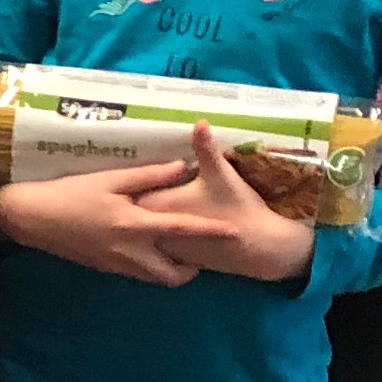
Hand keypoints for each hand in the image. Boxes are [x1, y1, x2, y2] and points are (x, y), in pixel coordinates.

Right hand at [0, 161, 201, 284]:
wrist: (31, 218)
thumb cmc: (70, 193)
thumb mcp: (109, 179)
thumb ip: (148, 176)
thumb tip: (182, 167)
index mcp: (133, 226)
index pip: (181, 231)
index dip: (211, 231)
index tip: (235, 232)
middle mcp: (129, 252)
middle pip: (172, 275)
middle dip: (191, 270)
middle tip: (198, 254)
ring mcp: (116, 264)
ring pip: (155, 279)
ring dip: (171, 270)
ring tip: (176, 252)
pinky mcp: (105, 268)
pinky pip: (137, 273)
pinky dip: (150, 266)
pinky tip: (146, 248)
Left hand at [139, 122, 318, 284]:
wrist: (260, 247)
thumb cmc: (239, 207)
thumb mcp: (221, 174)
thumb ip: (205, 148)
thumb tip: (199, 121)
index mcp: (160, 205)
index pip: (128, 192)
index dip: (125, 184)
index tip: (121, 176)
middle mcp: (155, 230)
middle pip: (130, 213)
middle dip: (129, 202)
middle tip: (128, 189)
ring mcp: (164, 248)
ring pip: (141, 232)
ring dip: (140, 221)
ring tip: (142, 206)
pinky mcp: (176, 260)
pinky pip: (155, 247)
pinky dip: (154, 236)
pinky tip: (162, 227)